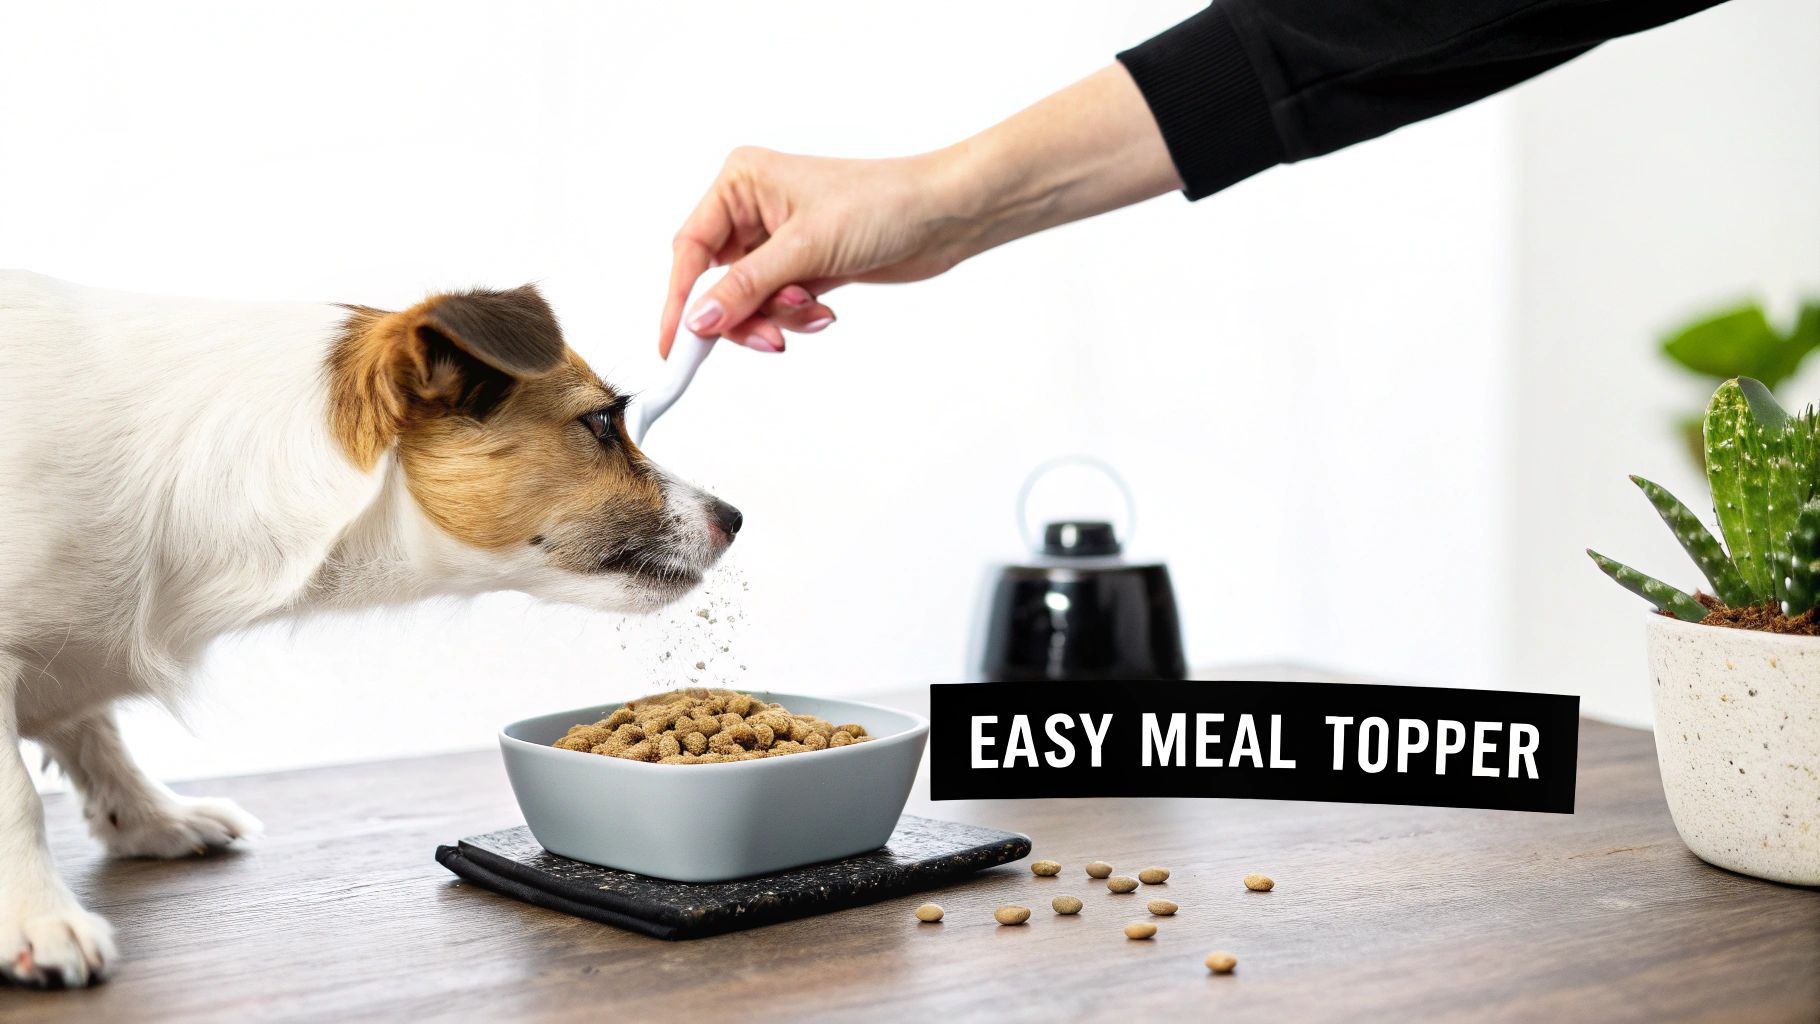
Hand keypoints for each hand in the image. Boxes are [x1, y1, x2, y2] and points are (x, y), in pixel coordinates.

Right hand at [660, 148, 975, 354]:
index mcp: (741, 183)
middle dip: (744, 315)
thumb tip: (697, 321)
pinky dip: (798, 315)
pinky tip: (827, 309)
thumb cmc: (882, 205)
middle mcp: (752, 208)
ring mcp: (778, 239)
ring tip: (815, 310)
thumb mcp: (805, 249)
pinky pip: (778, 305)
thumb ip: (746, 288)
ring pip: (749, 300)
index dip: (679, 301)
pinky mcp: (803, 264)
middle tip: (771, 339)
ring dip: (778, 316)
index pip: (691, 250)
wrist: (943, 216)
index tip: (674, 347)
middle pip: (717, 283)